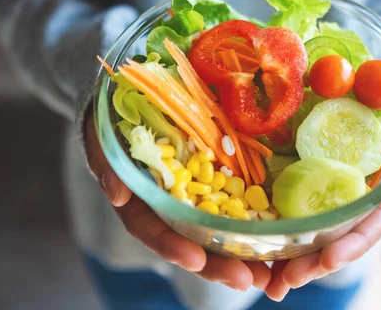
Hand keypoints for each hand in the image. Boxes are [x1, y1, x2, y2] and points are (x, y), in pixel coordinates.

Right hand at [84, 114, 271, 290]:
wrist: (135, 100)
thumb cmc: (115, 125)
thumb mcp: (104, 140)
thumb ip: (108, 166)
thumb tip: (117, 194)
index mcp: (140, 202)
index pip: (153, 229)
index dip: (172, 246)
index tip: (195, 259)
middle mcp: (169, 206)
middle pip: (192, 241)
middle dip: (218, 265)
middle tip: (246, 280)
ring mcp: (195, 195)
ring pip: (217, 230)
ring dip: (242, 254)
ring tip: (268, 273)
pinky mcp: (217, 178)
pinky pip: (236, 202)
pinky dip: (254, 221)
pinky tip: (276, 235)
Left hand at [264, 107, 380, 300]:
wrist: (377, 88)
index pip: (369, 224)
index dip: (351, 245)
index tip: (328, 262)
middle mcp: (355, 198)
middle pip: (335, 238)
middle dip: (313, 263)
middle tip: (285, 283)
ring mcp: (330, 190)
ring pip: (312, 230)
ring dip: (291, 258)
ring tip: (268, 281)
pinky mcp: (308, 177)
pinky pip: (291, 202)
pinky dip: (276, 226)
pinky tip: (258, 249)